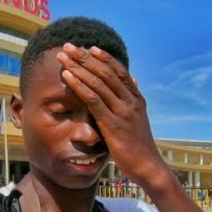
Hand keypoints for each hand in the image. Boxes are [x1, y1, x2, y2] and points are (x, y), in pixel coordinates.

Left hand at [56, 43, 169, 189]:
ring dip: (78, 67)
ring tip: (63, 56)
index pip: (119, 71)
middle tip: (69, 45)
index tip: (89, 47)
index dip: (104, 57)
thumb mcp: (138, 118)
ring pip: (97, 82)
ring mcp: (122, 111)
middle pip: (105, 72)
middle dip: (85, 57)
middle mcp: (130, 101)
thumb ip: (132, 99)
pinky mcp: (112, 124)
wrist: (148, 167)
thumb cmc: (139, 145)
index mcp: (136, 99)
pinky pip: (93, 100)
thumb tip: (134, 80)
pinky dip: (79, 85)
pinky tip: (67, 77)